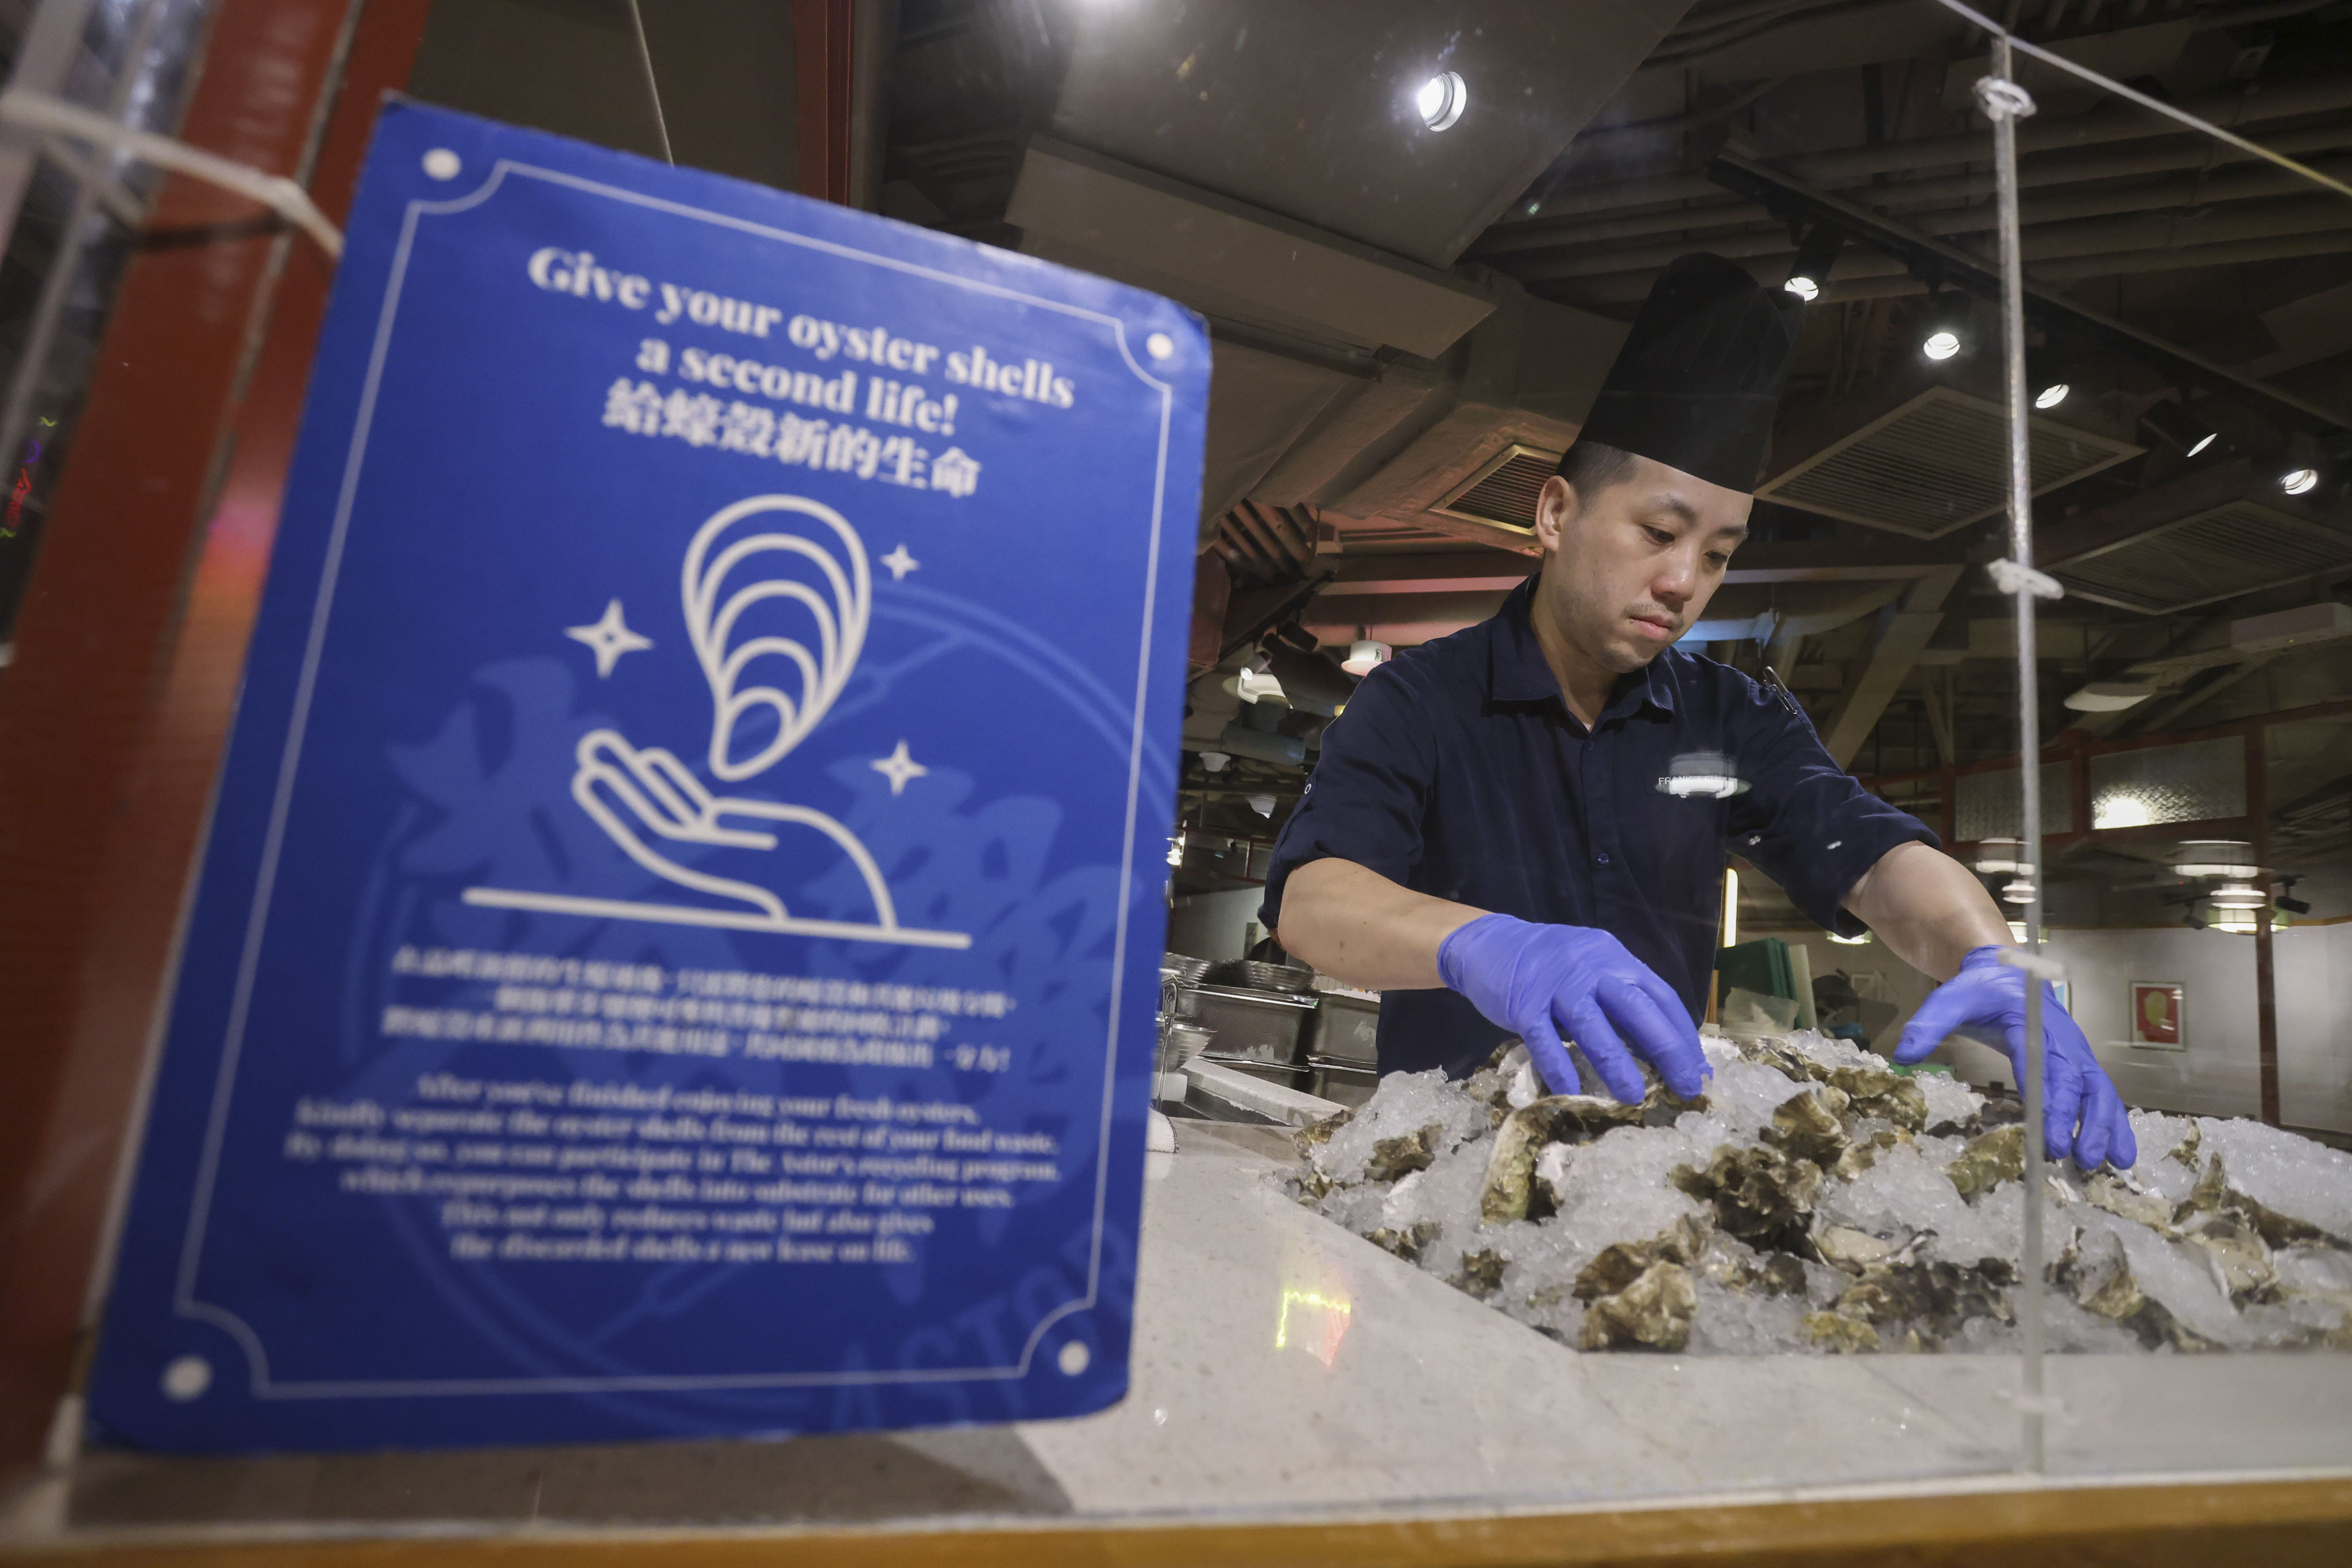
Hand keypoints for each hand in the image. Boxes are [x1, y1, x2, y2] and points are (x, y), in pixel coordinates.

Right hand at [1437, 914, 1707, 1103]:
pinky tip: (1573, 1092)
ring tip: (1635, 1097)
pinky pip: (1545, 1040)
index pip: (1660, 995)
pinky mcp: (1523, 1005)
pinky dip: (1560, 1067)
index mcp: (1614, 958)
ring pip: (1592, 1026)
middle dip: (1666, 1050)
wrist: (1489, 944)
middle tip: (1686, 1087)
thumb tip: (1661, 1050)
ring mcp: (1555, 985)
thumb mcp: (1593, 970)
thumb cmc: (1550, 965)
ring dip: (1617, 1064)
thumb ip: (1622, 1001)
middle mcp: (1589, 967)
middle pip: (1636, 1008)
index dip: (1682, 1033)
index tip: (1698, 1069)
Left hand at [1894, 945, 2136, 1169]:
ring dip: (2104, 1127)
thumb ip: (1929, 1024)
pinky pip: (2102, 1095)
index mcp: (2030, 1025)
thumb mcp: (1951, 998)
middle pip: (2077, 1084)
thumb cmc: (1981, 991)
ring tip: (2105, 1164)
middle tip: (2075, 1158)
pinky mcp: (2081, 1066)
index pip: (2042, 1067)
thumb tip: (1902, 1057)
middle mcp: (2061, 1042)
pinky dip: (2115, 1124)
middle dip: (2080, 1122)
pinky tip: (2120, 1155)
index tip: (2049, 1137)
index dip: (2049, 1102)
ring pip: (2099, 1091)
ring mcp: (2076, 1055)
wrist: (2009, 975)